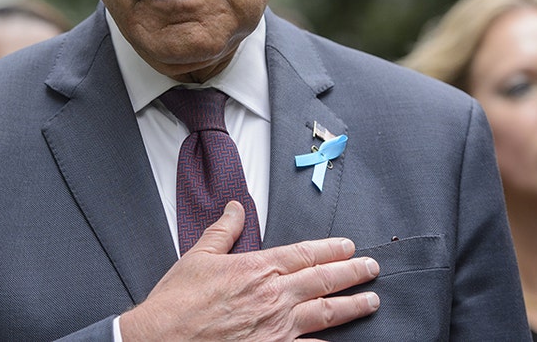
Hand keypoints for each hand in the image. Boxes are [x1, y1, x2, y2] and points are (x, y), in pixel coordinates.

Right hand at [118, 201, 379, 340]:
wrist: (163, 339)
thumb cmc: (178, 302)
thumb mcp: (199, 256)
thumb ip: (224, 231)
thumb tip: (236, 208)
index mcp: (259, 269)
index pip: (306, 254)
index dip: (332, 249)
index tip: (350, 246)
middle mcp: (275, 297)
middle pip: (325, 281)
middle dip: (353, 273)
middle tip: (372, 268)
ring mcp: (277, 328)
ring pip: (326, 314)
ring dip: (353, 306)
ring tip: (372, 301)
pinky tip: (339, 341)